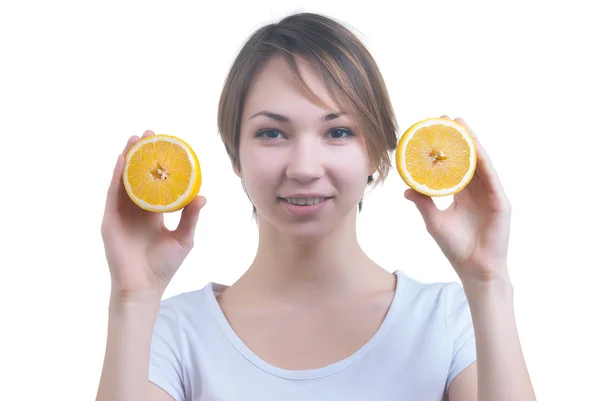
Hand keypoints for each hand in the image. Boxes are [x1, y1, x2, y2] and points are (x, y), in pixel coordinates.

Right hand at [100, 131, 206, 298]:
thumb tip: (203, 196)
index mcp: (153, 213)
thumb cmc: (165, 266)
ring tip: (135, 139)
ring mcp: (121, 213)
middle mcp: (136, 209)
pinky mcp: (110, 219)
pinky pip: (112, 193)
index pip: (156, 183)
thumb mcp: (184, 238)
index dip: (160, 165)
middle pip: (139, 175)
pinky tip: (123, 159)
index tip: (168, 146)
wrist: (144, 286)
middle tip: (151, 134)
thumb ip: (190, 217)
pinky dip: (117, 175)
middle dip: (143, 154)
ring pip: (124, 179)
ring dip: (128, 158)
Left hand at [404, 116, 510, 281]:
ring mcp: (490, 194)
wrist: (474, 269)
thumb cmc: (455, 248)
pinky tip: (473, 146)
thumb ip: (422, 203)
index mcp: (462, 194)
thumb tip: (405, 189)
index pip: (453, 165)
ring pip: (480, 162)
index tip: (432, 131)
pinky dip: (482, 160)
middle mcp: (476, 190)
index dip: (445, 148)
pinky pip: (490, 176)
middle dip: (457, 137)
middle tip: (444, 118)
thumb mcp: (433, 222)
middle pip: (467, 158)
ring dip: (470, 141)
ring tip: (458, 123)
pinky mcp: (500, 201)